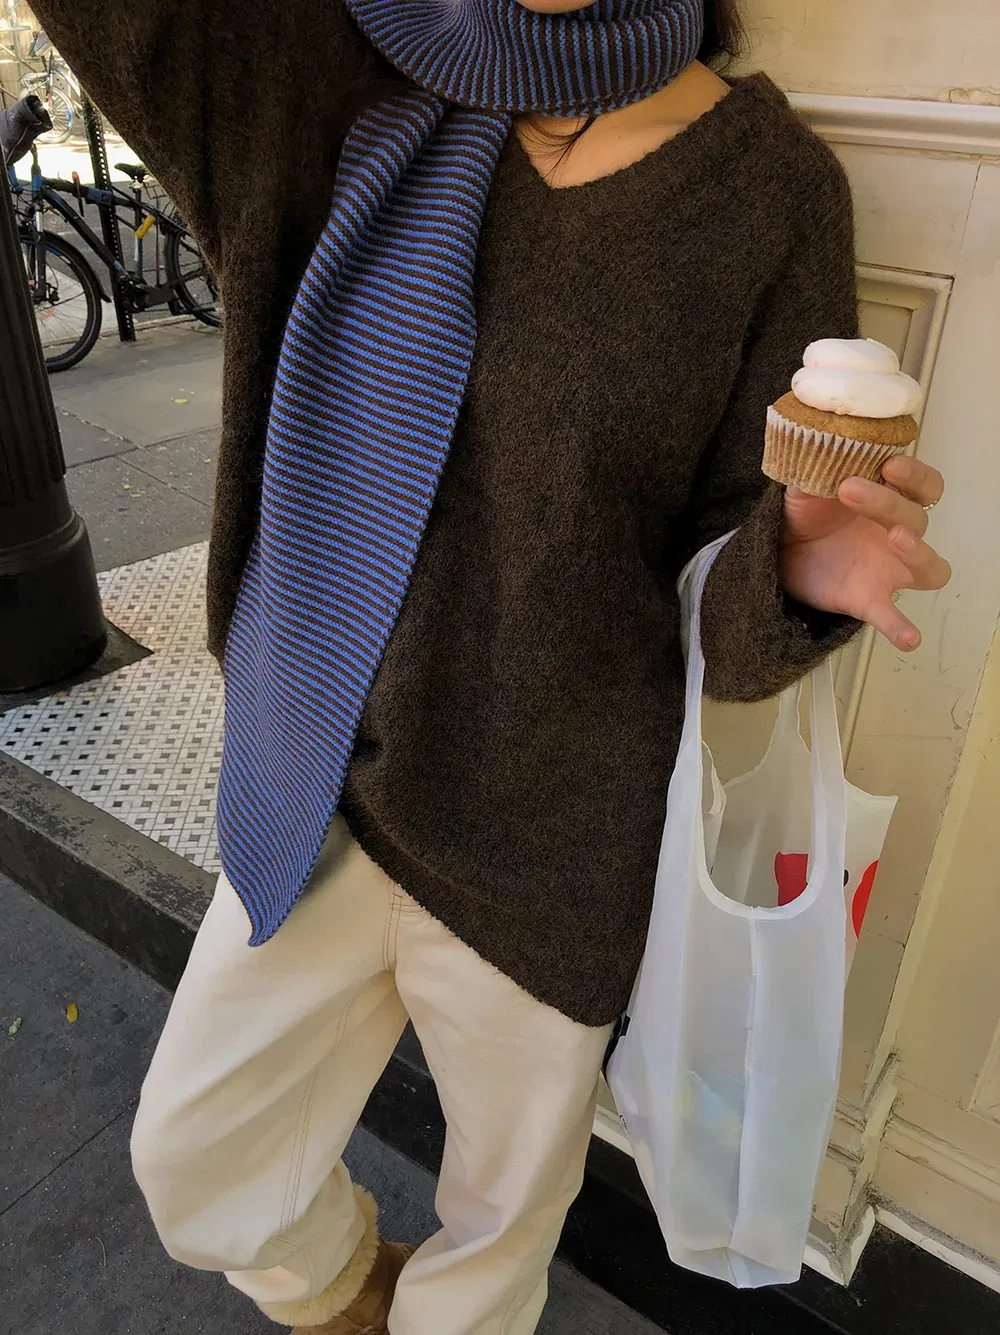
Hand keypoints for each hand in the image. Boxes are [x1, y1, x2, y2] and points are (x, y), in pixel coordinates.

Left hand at [780, 456, 950, 651]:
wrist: (779, 551)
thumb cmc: (806, 513)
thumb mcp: (806, 484)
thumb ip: (815, 466)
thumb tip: (815, 444)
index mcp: (891, 499)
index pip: (926, 486)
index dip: (916, 475)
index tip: (888, 465)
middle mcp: (898, 533)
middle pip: (917, 518)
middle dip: (887, 502)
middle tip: (849, 490)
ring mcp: (888, 569)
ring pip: (929, 566)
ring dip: (919, 552)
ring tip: (895, 539)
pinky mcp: (869, 598)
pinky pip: (892, 616)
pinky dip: (901, 627)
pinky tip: (909, 639)